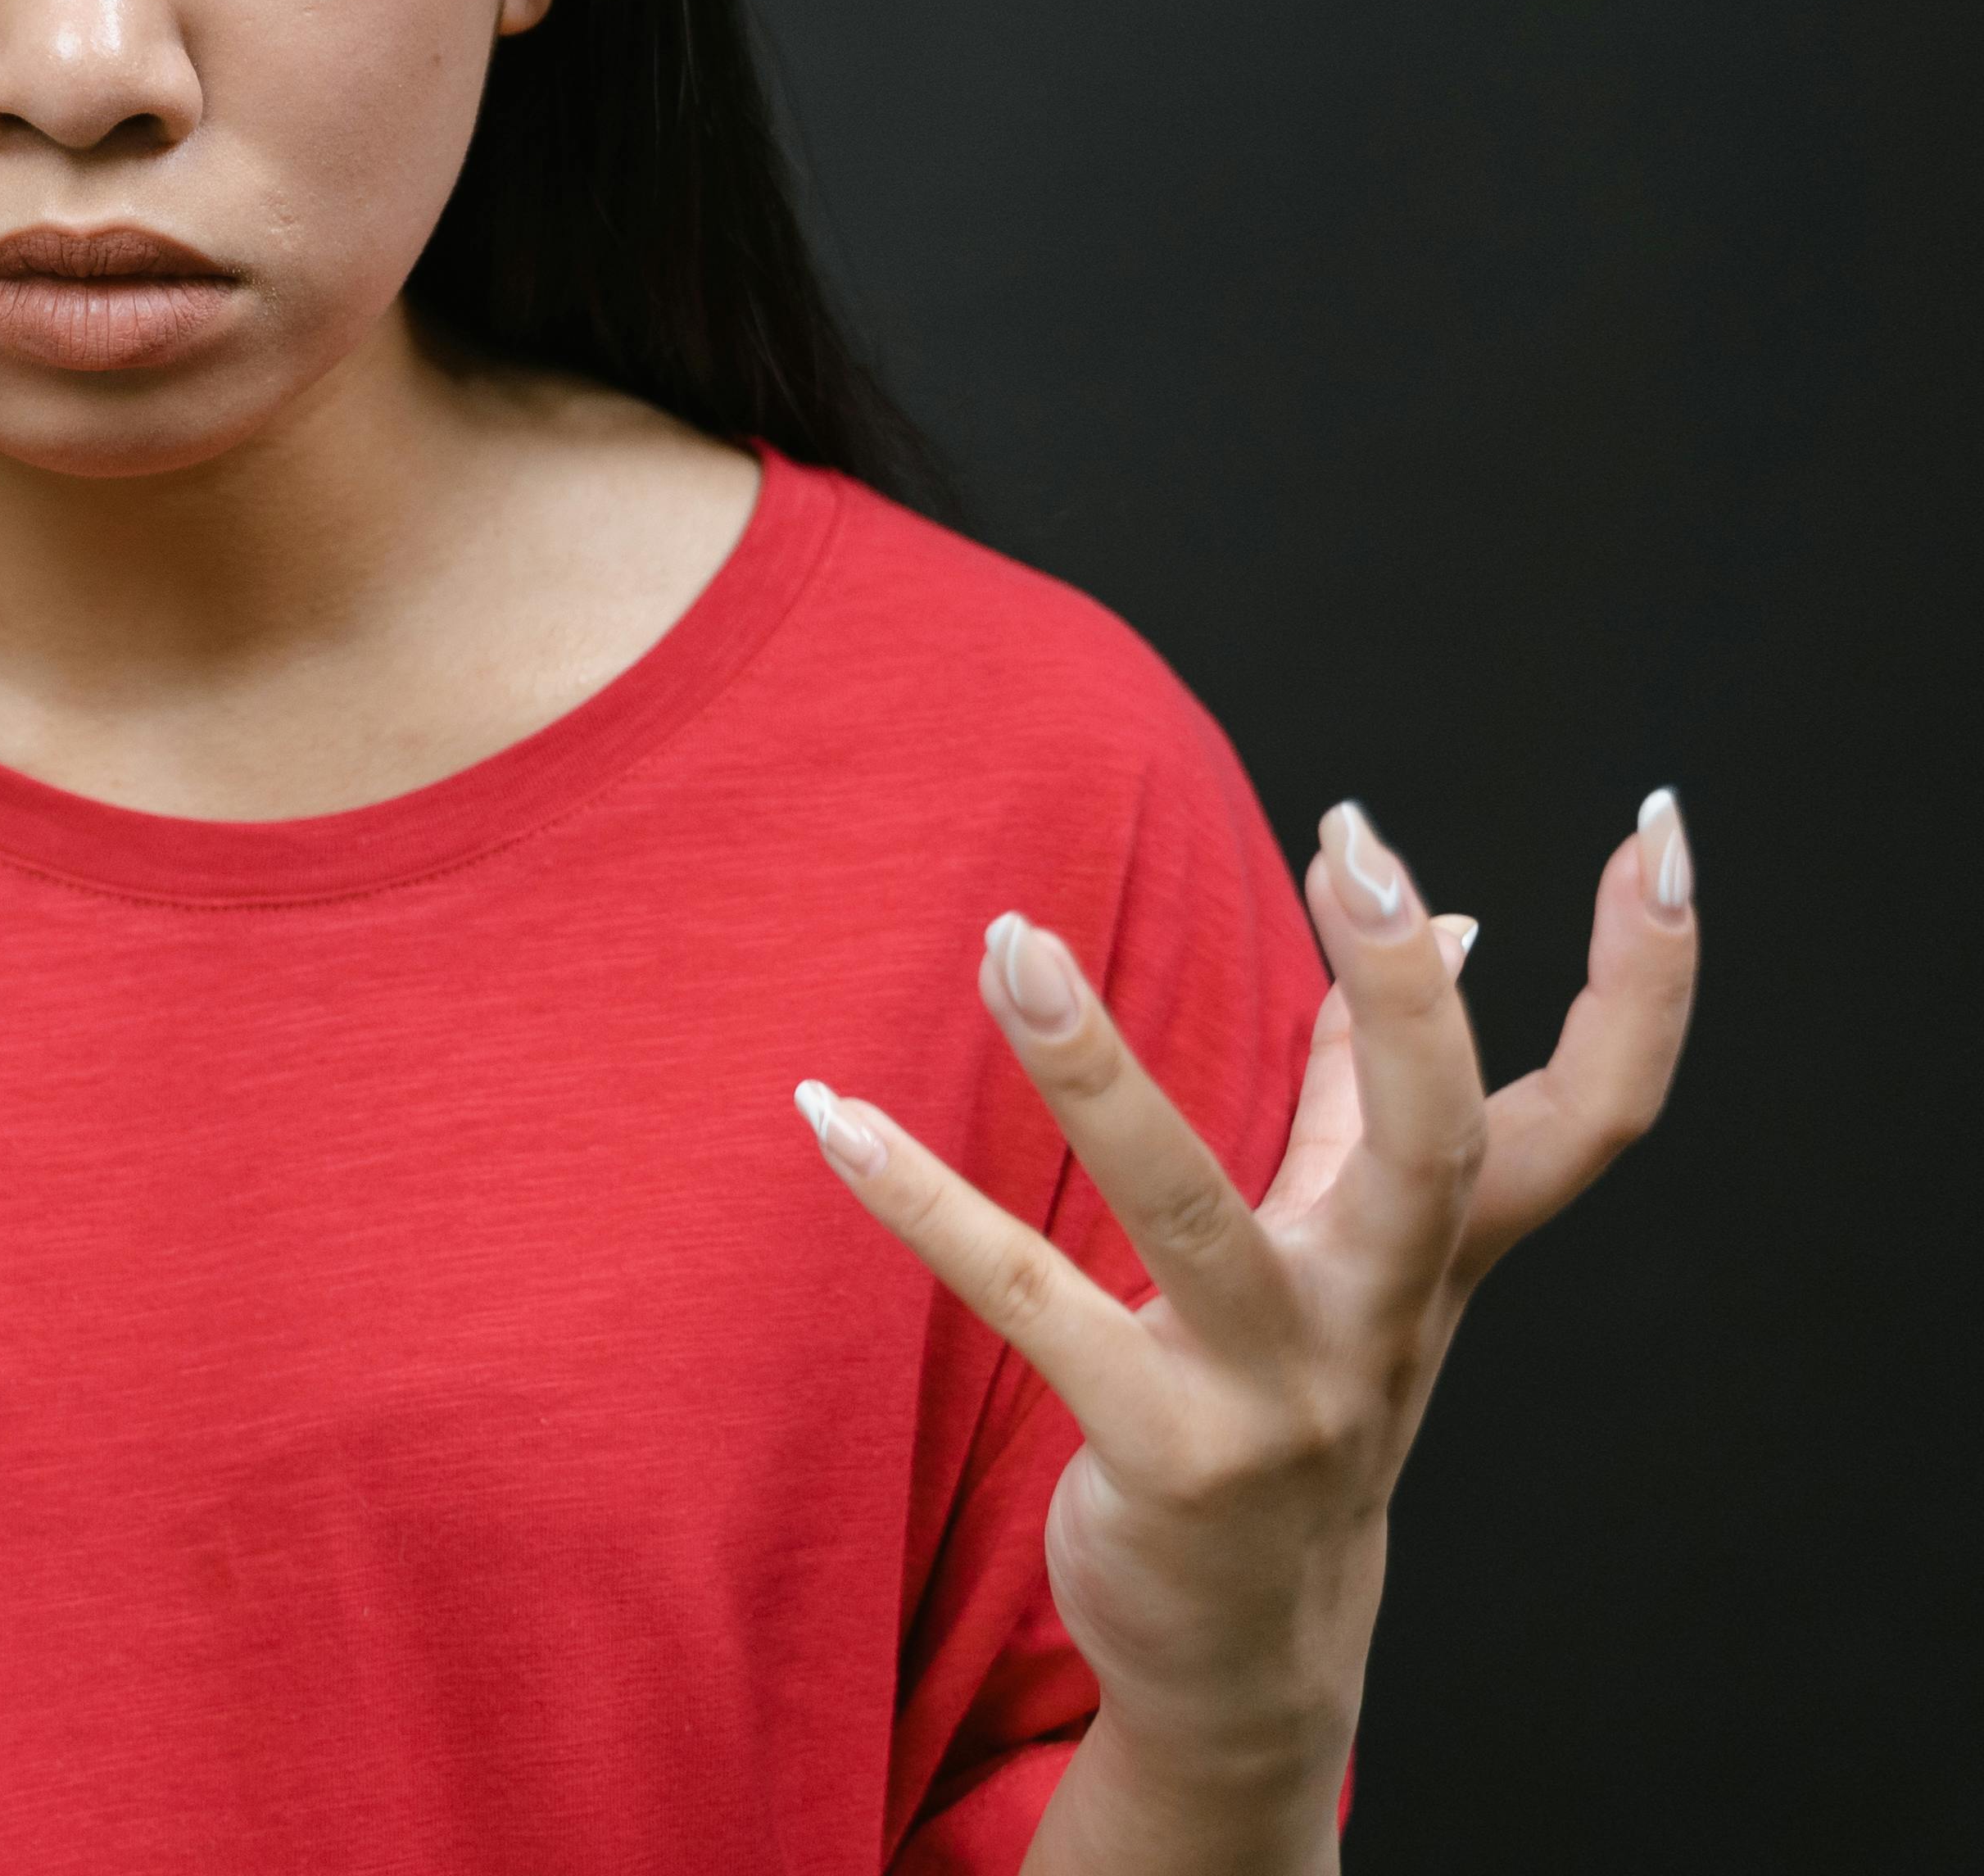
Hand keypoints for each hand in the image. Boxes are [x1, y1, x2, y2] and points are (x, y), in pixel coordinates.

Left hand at [794, 791, 1701, 1861]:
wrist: (1252, 1655)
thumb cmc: (1297, 1408)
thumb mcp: (1361, 1258)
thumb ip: (1376, 1094)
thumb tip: (1455, 924)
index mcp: (1440, 1256)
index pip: (1597, 1107)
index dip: (1650, 977)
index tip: (1656, 829)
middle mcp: (1382, 1319)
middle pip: (1440, 1148)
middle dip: (1412, 998)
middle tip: (1357, 846)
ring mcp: (1276, 1394)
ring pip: (1192, 1209)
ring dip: (1095, 1069)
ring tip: (1010, 941)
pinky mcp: (1158, 1450)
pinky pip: (1028, 1299)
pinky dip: (921, 1200)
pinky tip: (828, 1114)